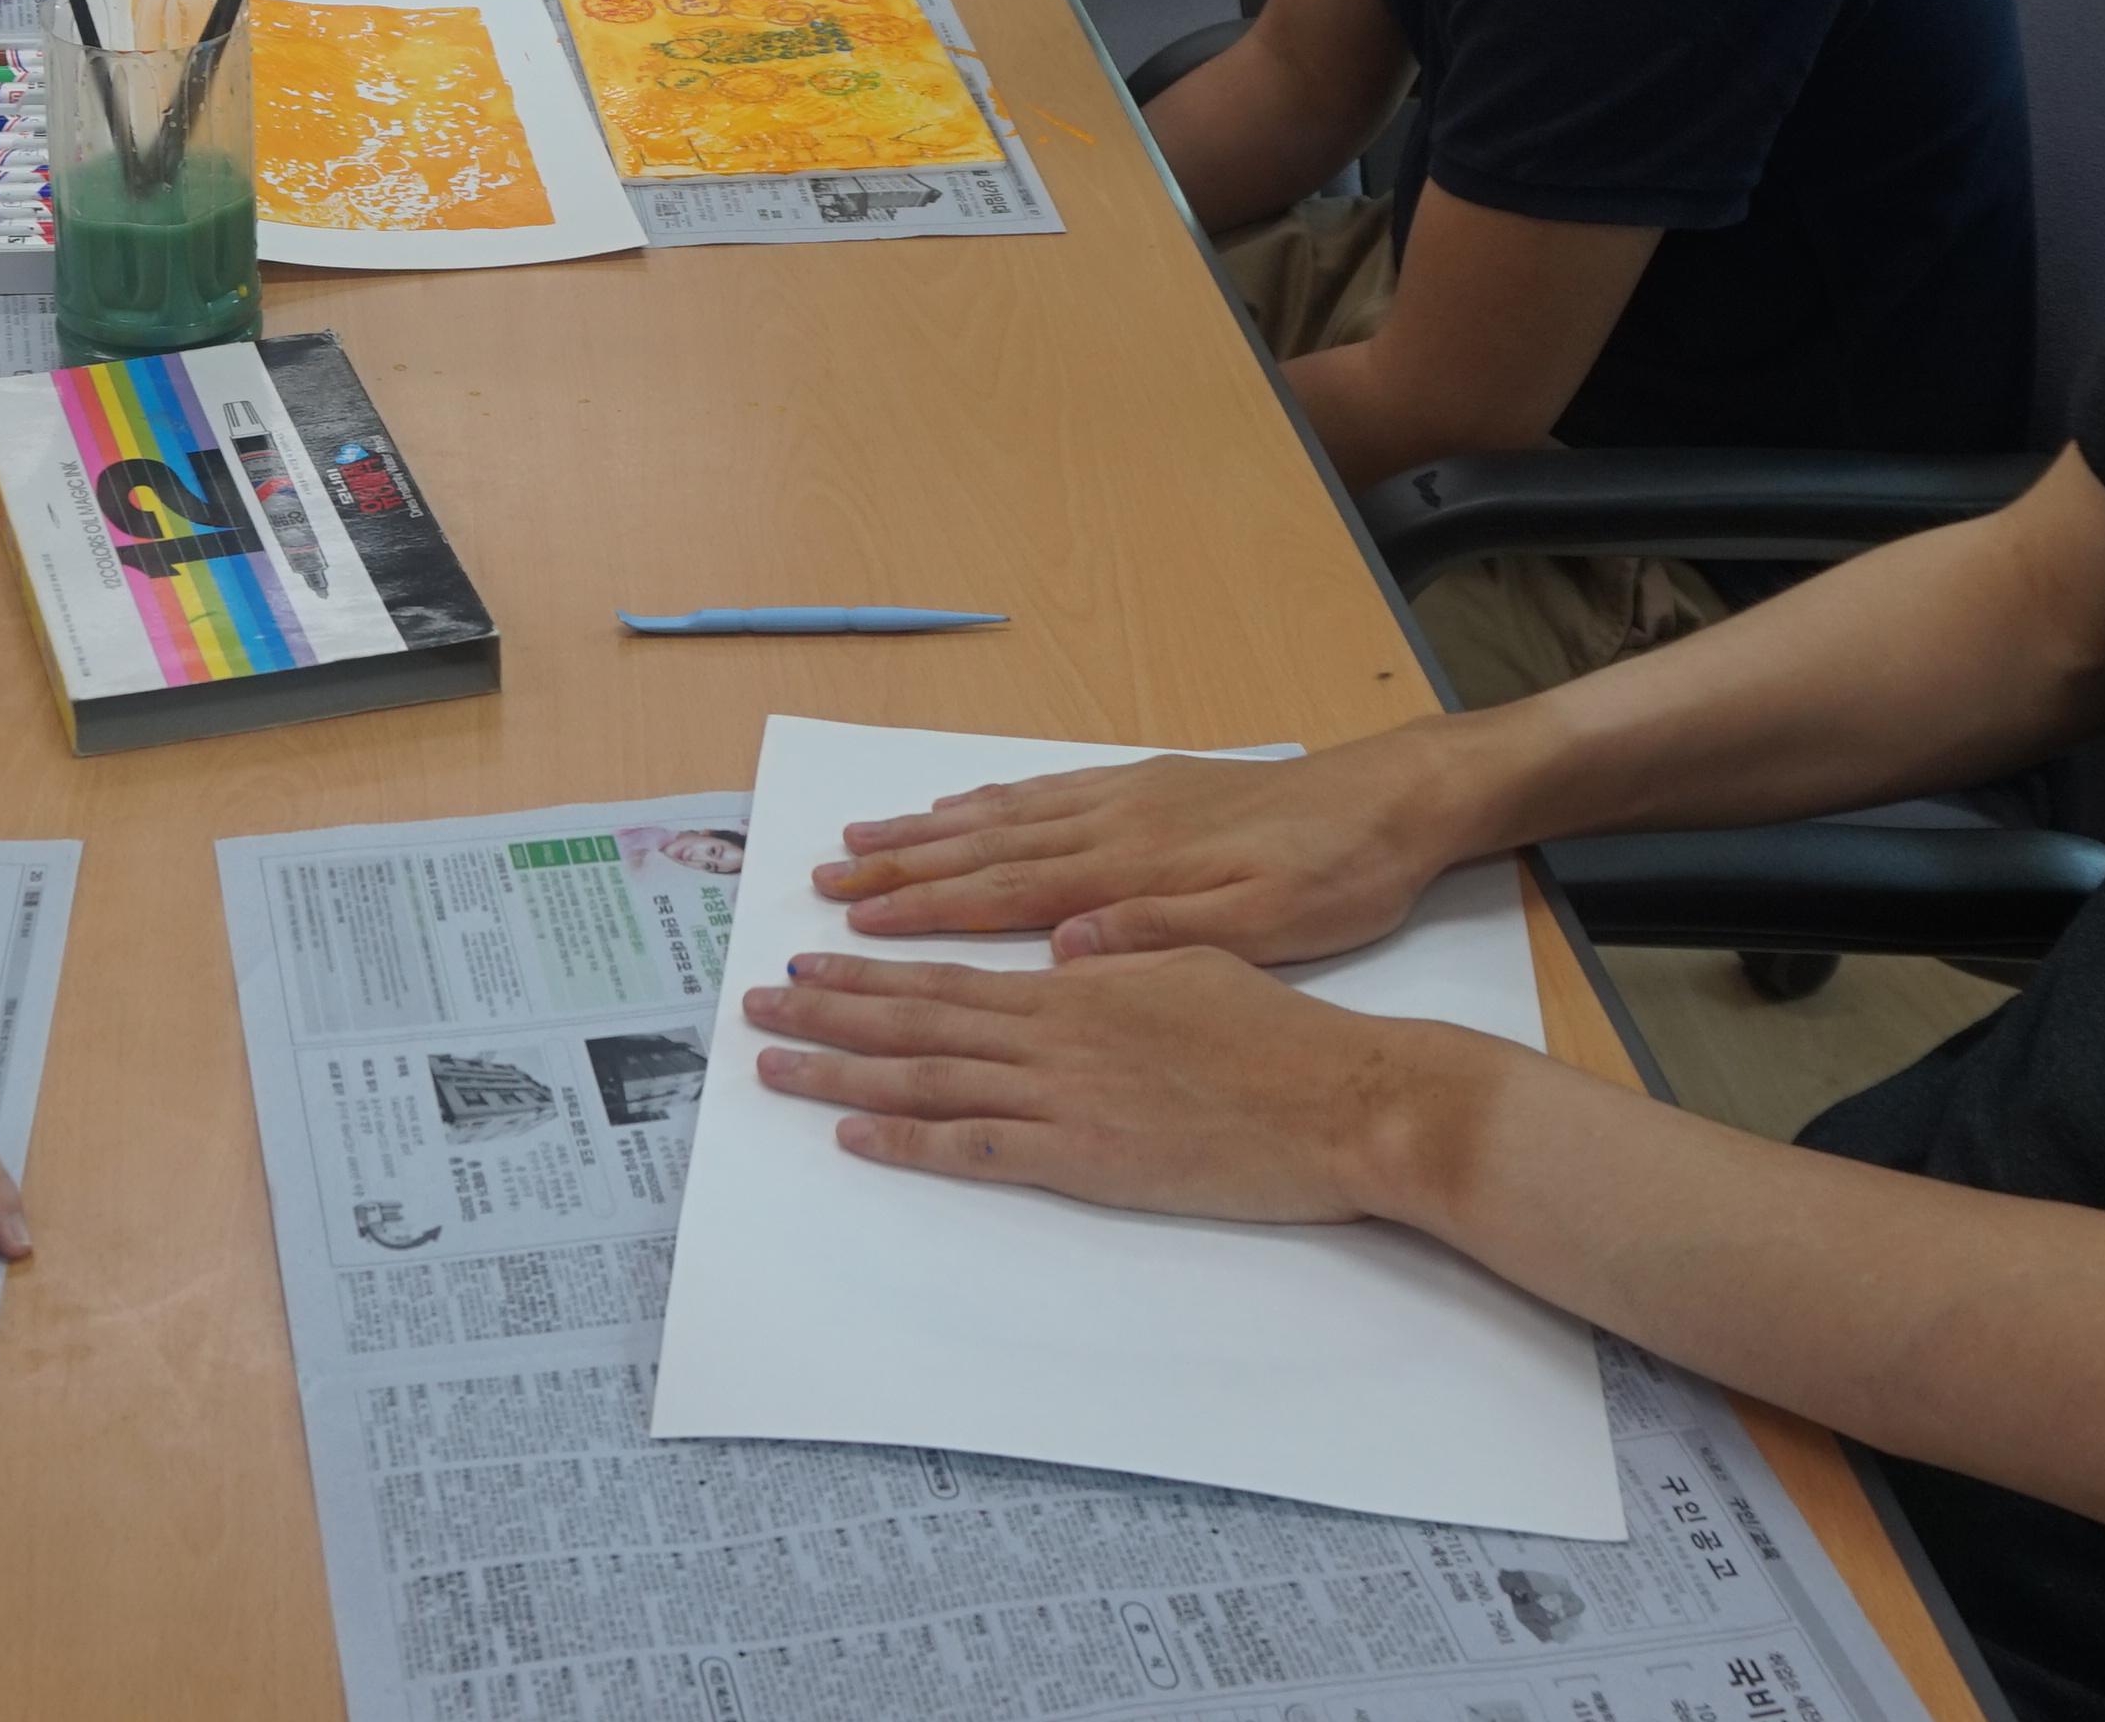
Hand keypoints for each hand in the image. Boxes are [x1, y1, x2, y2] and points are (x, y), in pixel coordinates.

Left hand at [743, 946, 1468, 1224]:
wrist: (1347, 1099)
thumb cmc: (1286, 1038)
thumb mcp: (1199, 962)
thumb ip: (1123, 957)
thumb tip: (1069, 947)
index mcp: (1083, 982)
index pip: (955, 975)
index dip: (877, 970)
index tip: (816, 961)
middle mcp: (1058, 1032)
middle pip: (919, 1019)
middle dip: (830, 1011)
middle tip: (758, 1004)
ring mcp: (1066, 1097)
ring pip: (928, 1077)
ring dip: (843, 1069)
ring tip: (776, 1062)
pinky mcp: (1088, 1158)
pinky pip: (976, 1148)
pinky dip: (908, 1140)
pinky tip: (855, 1134)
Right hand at [813, 731, 1469, 961]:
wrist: (1394, 800)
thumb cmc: (1335, 878)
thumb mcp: (1264, 929)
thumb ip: (1158, 936)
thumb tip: (1065, 949)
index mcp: (1132, 873)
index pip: (1003, 896)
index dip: (922, 912)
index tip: (852, 927)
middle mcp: (1114, 827)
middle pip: (982, 849)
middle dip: (897, 869)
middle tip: (822, 883)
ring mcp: (1128, 799)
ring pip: (1003, 815)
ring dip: (927, 831)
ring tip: (863, 839)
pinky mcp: (1151, 783)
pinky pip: (1045, 792)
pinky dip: (988, 801)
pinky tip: (962, 804)